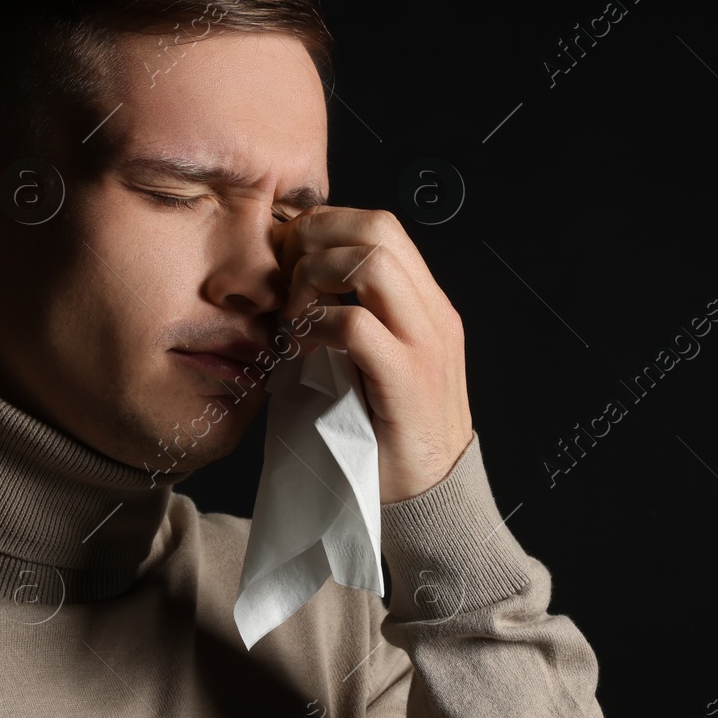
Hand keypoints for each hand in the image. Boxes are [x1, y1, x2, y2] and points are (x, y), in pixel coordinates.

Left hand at [271, 206, 473, 503]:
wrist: (433, 493)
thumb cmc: (391, 430)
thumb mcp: (379, 360)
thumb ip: (358, 317)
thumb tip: (299, 282)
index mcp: (426, 304)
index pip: (381, 226)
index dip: (328, 224)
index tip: (290, 252)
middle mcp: (433, 314)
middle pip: (378, 229)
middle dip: (318, 236)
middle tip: (284, 271)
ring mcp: (425, 345)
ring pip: (371, 264)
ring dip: (317, 277)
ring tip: (295, 313)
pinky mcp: (407, 380)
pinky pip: (356, 326)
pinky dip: (318, 327)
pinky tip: (301, 349)